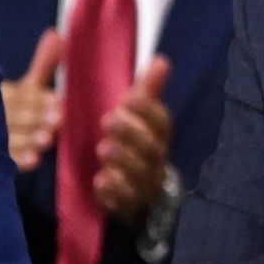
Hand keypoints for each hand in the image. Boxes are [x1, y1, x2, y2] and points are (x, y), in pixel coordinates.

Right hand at [2, 29, 61, 171]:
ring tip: (45, 142)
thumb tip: (57, 34)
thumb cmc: (15, 105)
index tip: (57, 102)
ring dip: (29, 140)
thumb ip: (43, 64)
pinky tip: (32, 162)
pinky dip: (18, 160)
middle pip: (17, 117)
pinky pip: (5, 158)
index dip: (40, 100)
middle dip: (36, 120)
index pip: (23, 96)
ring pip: (11, 138)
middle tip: (55, 123)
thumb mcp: (28, 86)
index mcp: (8, 94)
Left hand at [93, 56, 172, 225]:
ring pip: (140, 172)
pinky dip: (114, 191)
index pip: (162, 121)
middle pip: (151, 147)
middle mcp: (157, 158)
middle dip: (131, 133)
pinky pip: (126, 199)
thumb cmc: (137, 144)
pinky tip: (101, 181)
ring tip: (102, 149)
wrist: (145, 191)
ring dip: (122, 160)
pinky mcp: (131, 203)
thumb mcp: (142, 118)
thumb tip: (161, 60)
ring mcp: (146, 182)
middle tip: (107, 120)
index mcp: (160, 136)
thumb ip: (148, 91)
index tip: (129, 98)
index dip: (148, 110)